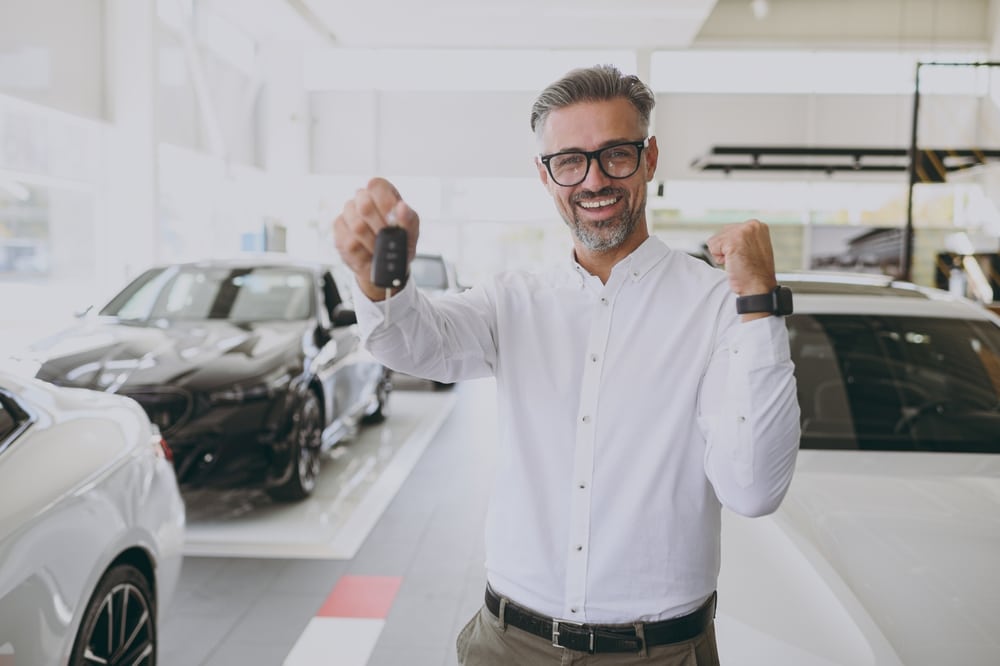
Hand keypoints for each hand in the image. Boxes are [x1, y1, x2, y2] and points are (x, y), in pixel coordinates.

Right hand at [333, 177, 419, 300]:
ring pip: (357, 226)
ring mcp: (347, 213)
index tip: (392, 220)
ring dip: (373, 243)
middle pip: (364, 206)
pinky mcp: (338, 231)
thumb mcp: (410, 232)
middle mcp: (362, 198)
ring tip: (381, 248)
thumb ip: (408, 219)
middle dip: (380, 228)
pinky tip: (369, 253)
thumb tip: (402, 207)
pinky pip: (349, 243)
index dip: (385, 203)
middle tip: (388, 239)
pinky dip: (364, 253)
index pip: (376, 185)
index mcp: (382, 192)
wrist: (386, 263)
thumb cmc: (399, 242)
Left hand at [706, 220, 777, 317]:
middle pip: (721, 233)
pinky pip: (712, 246)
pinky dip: (719, 259)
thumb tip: (724, 237)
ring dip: (723, 255)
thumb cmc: (754, 273)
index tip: (745, 256)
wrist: (758, 288)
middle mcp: (752, 225)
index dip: (732, 247)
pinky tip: (734, 263)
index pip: (729, 230)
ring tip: (738, 262)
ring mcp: (743, 232)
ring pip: (715, 240)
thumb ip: (742, 238)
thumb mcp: (753, 248)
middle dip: (726, 249)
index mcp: (758, 226)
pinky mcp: (733, 240)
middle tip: (741, 260)